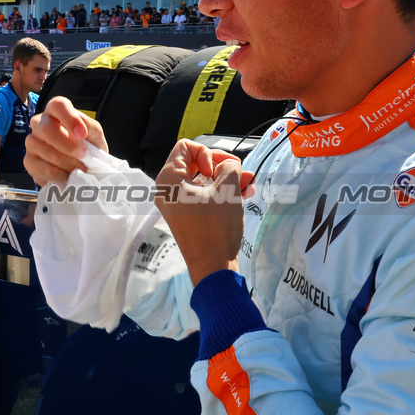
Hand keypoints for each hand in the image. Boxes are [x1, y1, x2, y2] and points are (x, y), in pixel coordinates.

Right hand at [24, 96, 108, 188]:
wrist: (82, 167)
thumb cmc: (87, 145)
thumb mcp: (94, 134)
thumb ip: (90, 127)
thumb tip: (80, 131)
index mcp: (56, 110)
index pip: (58, 105)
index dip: (70, 119)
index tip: (82, 134)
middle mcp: (39, 122)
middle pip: (46, 129)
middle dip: (68, 146)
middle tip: (83, 155)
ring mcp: (31, 142)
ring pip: (44, 151)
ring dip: (66, 163)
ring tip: (79, 168)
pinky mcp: (28, 161)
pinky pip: (41, 168)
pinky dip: (58, 175)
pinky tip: (67, 175)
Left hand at [155, 139, 251, 285]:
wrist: (212, 266)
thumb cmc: (216, 228)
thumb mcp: (228, 190)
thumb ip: (230, 167)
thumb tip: (229, 165)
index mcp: (168, 180)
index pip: (185, 147)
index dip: (208, 152)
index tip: (218, 170)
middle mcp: (166, 190)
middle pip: (194, 162)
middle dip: (221, 165)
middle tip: (240, 173)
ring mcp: (175, 204)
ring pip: (202, 180)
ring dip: (225, 179)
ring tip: (248, 184)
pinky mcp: (185, 215)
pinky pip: (202, 195)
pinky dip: (220, 192)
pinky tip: (243, 194)